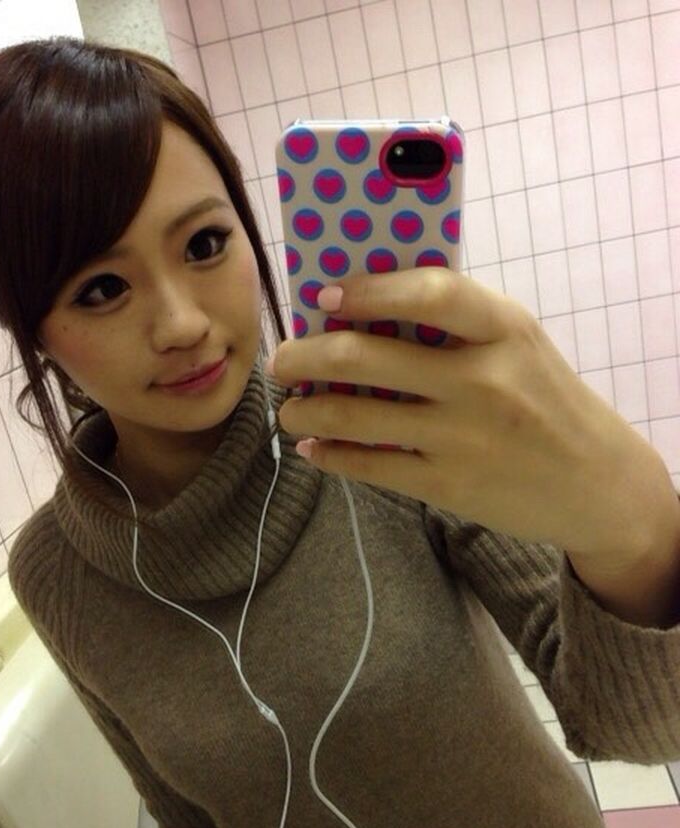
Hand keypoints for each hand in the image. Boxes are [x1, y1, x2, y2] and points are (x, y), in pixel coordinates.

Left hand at [271, 267, 658, 555]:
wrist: (596, 484)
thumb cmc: (546, 401)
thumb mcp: (518, 346)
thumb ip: (458, 324)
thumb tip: (364, 309)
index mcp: (503, 330)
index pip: (428, 292)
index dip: (368, 290)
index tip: (323, 296)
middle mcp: (481, 380)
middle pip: (365, 358)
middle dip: (305, 356)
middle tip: (283, 360)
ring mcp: (461, 436)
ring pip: (353, 415)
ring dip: (304, 410)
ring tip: (290, 409)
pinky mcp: (447, 485)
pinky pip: (368, 464)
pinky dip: (330, 453)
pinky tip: (314, 447)